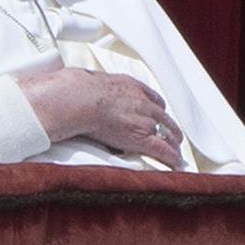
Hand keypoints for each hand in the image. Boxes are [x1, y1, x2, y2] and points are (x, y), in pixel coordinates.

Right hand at [17, 68, 185, 169]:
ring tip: (176, 150)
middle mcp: (142, 101)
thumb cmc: (78, 90)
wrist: (80, 98)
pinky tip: (175, 163)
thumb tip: (67, 84)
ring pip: (168, 131)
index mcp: (130, 86)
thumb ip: (88, 85)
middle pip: (162, 115)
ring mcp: (145, 119)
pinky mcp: (142, 137)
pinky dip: (172, 157)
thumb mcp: (87, 80)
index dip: (155, 107)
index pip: (150, 97)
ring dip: (173, 141)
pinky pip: (163, 149)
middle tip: (172, 133)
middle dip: (168, 125)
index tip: (156, 112)